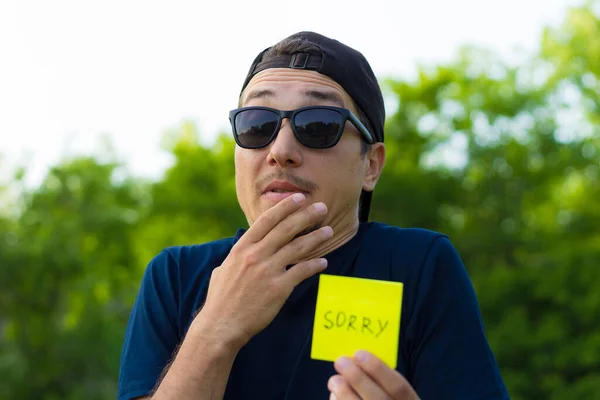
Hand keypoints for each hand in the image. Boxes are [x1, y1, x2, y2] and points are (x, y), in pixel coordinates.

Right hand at [198, 193, 332, 348]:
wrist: (221, 325)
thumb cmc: (220, 300)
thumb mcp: (222, 270)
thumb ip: (235, 257)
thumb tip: (241, 250)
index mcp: (242, 248)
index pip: (266, 220)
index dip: (284, 207)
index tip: (298, 198)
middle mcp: (255, 256)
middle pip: (286, 229)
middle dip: (306, 215)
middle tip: (321, 207)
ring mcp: (267, 271)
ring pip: (297, 247)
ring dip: (316, 237)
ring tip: (328, 231)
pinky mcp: (278, 288)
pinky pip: (301, 271)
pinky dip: (314, 265)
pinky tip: (324, 262)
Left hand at [328, 351, 419, 399]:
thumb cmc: (389, 399)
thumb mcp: (394, 391)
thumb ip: (382, 379)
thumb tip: (356, 361)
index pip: (398, 386)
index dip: (378, 369)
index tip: (359, 353)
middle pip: (378, 399)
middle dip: (358, 378)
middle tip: (341, 361)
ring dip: (345, 394)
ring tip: (334, 380)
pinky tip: (334, 395)